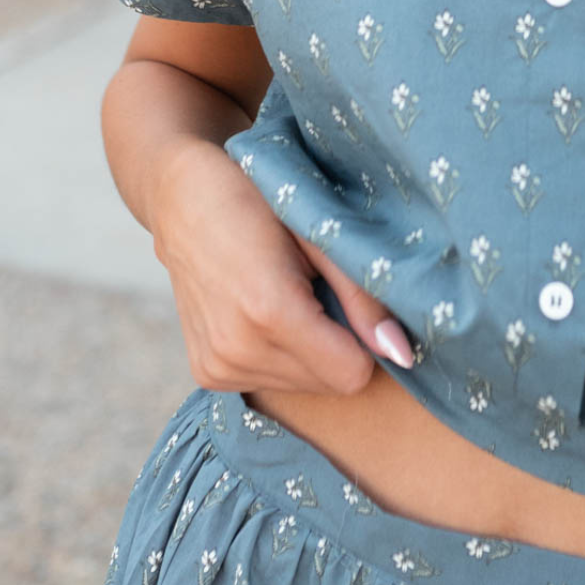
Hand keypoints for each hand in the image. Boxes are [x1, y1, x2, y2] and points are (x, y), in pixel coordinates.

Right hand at [150, 137, 416, 395]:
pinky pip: (270, 382)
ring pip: (301, 386)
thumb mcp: (318, 231)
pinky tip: (263, 310)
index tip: (353, 301)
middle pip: (328, 383)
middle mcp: (237, 351)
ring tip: (289, 294)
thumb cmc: (258, 198)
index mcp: (268, 312)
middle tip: (317, 289)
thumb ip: (363, 295)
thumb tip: (400, 351)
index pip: (351, 374)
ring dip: (309, 350)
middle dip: (337, 343)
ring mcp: (216, 366)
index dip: (365, 340)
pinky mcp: (206, 372)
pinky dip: (280, 352)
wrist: (183, 198)